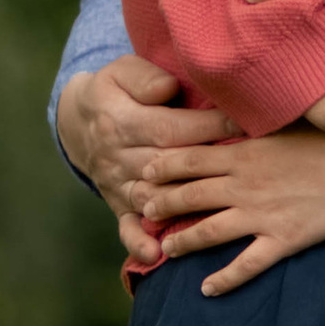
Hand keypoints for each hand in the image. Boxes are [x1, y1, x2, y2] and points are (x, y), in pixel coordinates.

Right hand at [58, 53, 236, 262]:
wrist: (78, 123)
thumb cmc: (114, 92)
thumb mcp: (120, 72)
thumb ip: (144, 78)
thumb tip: (168, 89)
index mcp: (121, 120)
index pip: (169, 127)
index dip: (208, 126)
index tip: (243, 124)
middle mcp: (118, 156)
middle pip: (166, 165)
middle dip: (207, 166)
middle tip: (247, 168)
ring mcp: (117, 184)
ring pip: (152, 197)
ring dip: (182, 206)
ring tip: (218, 210)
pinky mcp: (117, 204)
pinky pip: (126, 226)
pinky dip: (139, 242)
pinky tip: (156, 254)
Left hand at [136, 128, 324, 294]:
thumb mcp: (284, 125)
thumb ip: (252, 126)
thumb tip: (225, 115)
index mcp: (244, 154)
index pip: (189, 160)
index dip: (162, 168)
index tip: (144, 173)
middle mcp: (245, 185)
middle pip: (190, 196)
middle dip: (161, 204)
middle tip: (143, 211)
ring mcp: (262, 215)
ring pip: (209, 232)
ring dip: (182, 243)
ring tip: (165, 250)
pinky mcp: (283, 240)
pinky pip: (246, 264)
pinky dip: (224, 280)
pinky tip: (207, 289)